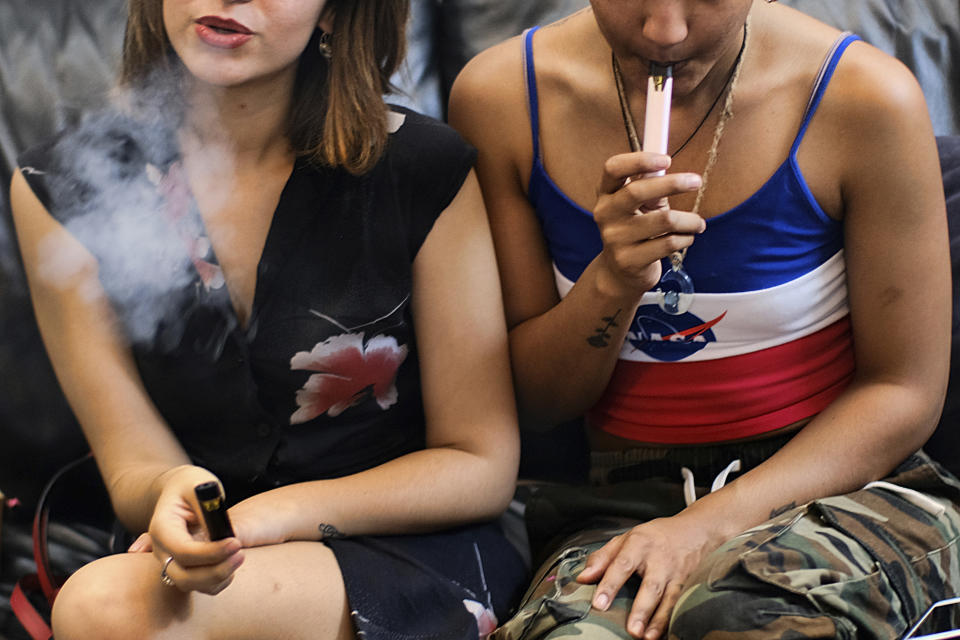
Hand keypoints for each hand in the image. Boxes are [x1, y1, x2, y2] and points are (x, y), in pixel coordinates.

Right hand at [147, 466, 243, 594]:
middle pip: (182, 576)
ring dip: (218, 577)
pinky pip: (199, 586)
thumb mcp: (199, 486)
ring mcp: (169, 562)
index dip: (211, 552)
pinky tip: (232, 563)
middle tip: (241, 554)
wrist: (180, 491)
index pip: (183, 550)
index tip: (236, 542)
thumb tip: (221, 531)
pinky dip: (218, 582)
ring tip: (239, 556)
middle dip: (215, 571)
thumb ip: (208, 507)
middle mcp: (161, 550)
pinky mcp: (182, 569)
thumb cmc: (191, 486)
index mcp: (161, 527)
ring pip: (190, 585)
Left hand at [576, 514, 720, 639]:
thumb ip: (602, 558)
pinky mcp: (689, 583)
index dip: (610, 584)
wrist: (694, 530)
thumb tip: (582, 578)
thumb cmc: (654, 537)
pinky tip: (664, 633)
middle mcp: (659, 559)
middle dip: (641, 609)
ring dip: (659, 620)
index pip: (621, 564)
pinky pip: (680, 603)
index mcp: (639, 544)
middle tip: (631, 630)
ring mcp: (676, 573)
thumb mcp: (625, 539)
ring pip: (669, 598)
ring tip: (646, 637)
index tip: (599, 604)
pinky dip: (672, 620)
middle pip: (650, 585)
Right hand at [593, 152, 704, 298]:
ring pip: (663, 220)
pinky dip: (686, 238)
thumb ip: (652, 188)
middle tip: (696, 181)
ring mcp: (614, 239)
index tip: (666, 160)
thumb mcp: (641, 205)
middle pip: (637, 191)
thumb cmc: (636, 230)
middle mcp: (605, 214)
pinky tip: (686, 239)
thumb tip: (672, 171)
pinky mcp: (629, 260)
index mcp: (606, 194)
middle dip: (673, 183)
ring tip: (697, 223)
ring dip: (689, 220)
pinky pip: (669, 243)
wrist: (621, 273)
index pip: (614, 168)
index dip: (639, 160)